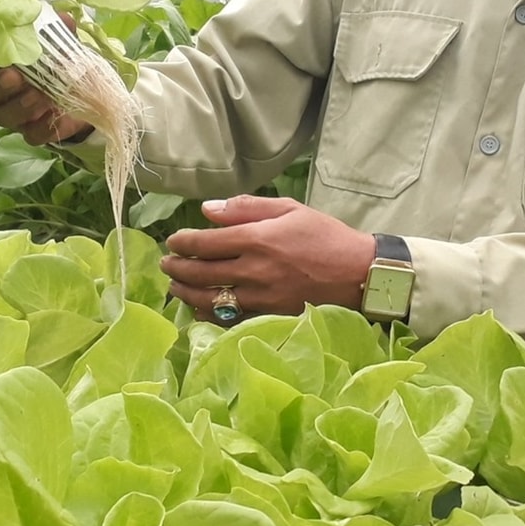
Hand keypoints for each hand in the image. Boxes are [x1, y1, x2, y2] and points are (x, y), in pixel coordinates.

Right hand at [0, 10, 93, 145]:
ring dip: (21, 106)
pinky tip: (54, 115)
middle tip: (15, 77)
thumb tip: (60, 17)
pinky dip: (42, 127)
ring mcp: (15, 115)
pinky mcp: (34, 132)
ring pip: (4, 116)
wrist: (87, 91)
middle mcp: (0, 92)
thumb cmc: (62, 60)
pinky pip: (31, 135)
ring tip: (41, 96)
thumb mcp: (61, 40)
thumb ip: (58, 28)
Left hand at [161, 195, 375, 323]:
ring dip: (186, 292)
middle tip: (167, 264)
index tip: (173, 241)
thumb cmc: (325, 236)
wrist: (357, 274)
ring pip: (210, 298)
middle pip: (201, 272)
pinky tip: (198, 306)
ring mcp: (260, 297)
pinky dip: (208, 312)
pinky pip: (228, 318)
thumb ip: (246, 208)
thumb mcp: (289, 209)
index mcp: (257, 239)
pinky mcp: (268, 315)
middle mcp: (254, 270)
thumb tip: (208, 210)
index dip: (182, 243)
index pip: (205, 242)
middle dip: (177, 268)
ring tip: (175, 286)